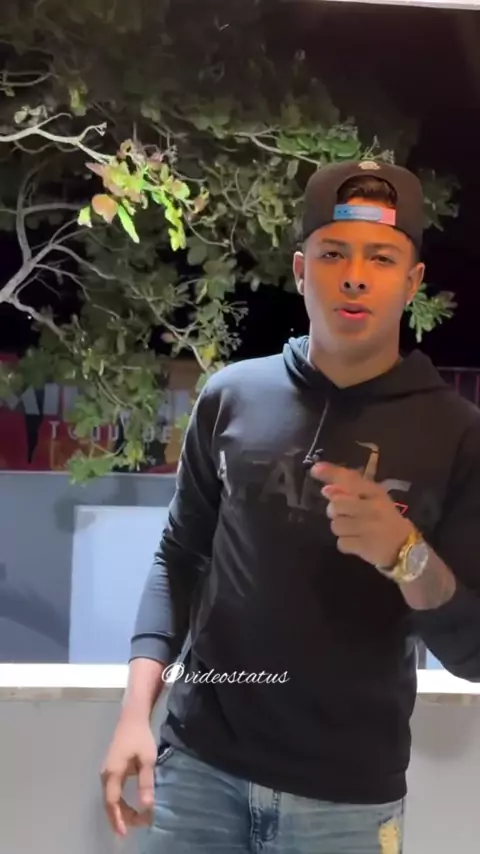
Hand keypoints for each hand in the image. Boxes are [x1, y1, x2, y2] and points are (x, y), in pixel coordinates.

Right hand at [100, 715, 157, 836]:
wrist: (132, 718)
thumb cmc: (140, 737)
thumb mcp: (147, 760)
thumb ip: (146, 783)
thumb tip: (146, 807)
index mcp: (113, 773)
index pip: (113, 802)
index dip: (118, 819)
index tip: (125, 832)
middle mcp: (105, 774)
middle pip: (109, 802)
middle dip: (121, 817)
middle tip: (137, 825)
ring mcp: (106, 771)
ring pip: (109, 798)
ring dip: (120, 810)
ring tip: (134, 820)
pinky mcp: (110, 769)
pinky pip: (111, 791)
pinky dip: (118, 802)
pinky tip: (127, 806)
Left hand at [311, 461, 413, 568]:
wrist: (406, 548)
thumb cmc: (386, 520)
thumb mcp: (375, 500)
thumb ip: (352, 492)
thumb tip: (326, 489)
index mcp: (376, 493)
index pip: (350, 479)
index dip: (330, 473)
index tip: (315, 469)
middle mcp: (372, 508)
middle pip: (336, 504)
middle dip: (335, 511)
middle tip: (345, 515)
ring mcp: (368, 528)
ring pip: (336, 525)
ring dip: (341, 528)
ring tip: (354, 530)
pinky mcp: (364, 547)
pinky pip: (341, 543)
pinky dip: (346, 544)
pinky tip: (357, 542)